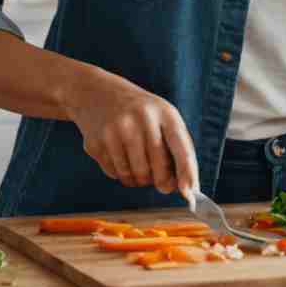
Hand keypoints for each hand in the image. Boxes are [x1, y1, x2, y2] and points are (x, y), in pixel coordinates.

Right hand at [59, 66, 198, 194]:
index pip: (181, 147)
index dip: (187, 172)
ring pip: (135, 175)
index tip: (189, 193)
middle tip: (159, 181)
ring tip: (137, 163)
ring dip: (138, 179)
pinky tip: (119, 156)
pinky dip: (121, 174)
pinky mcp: (96, 142)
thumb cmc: (139, 111)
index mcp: (164, 112)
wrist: (96, 93)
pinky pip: (115, 174)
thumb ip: (177, 149)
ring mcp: (116, 129)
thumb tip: (187, 189)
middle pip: (157, 168)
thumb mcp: (163, 117)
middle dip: (160, 181)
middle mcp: (140, 118)